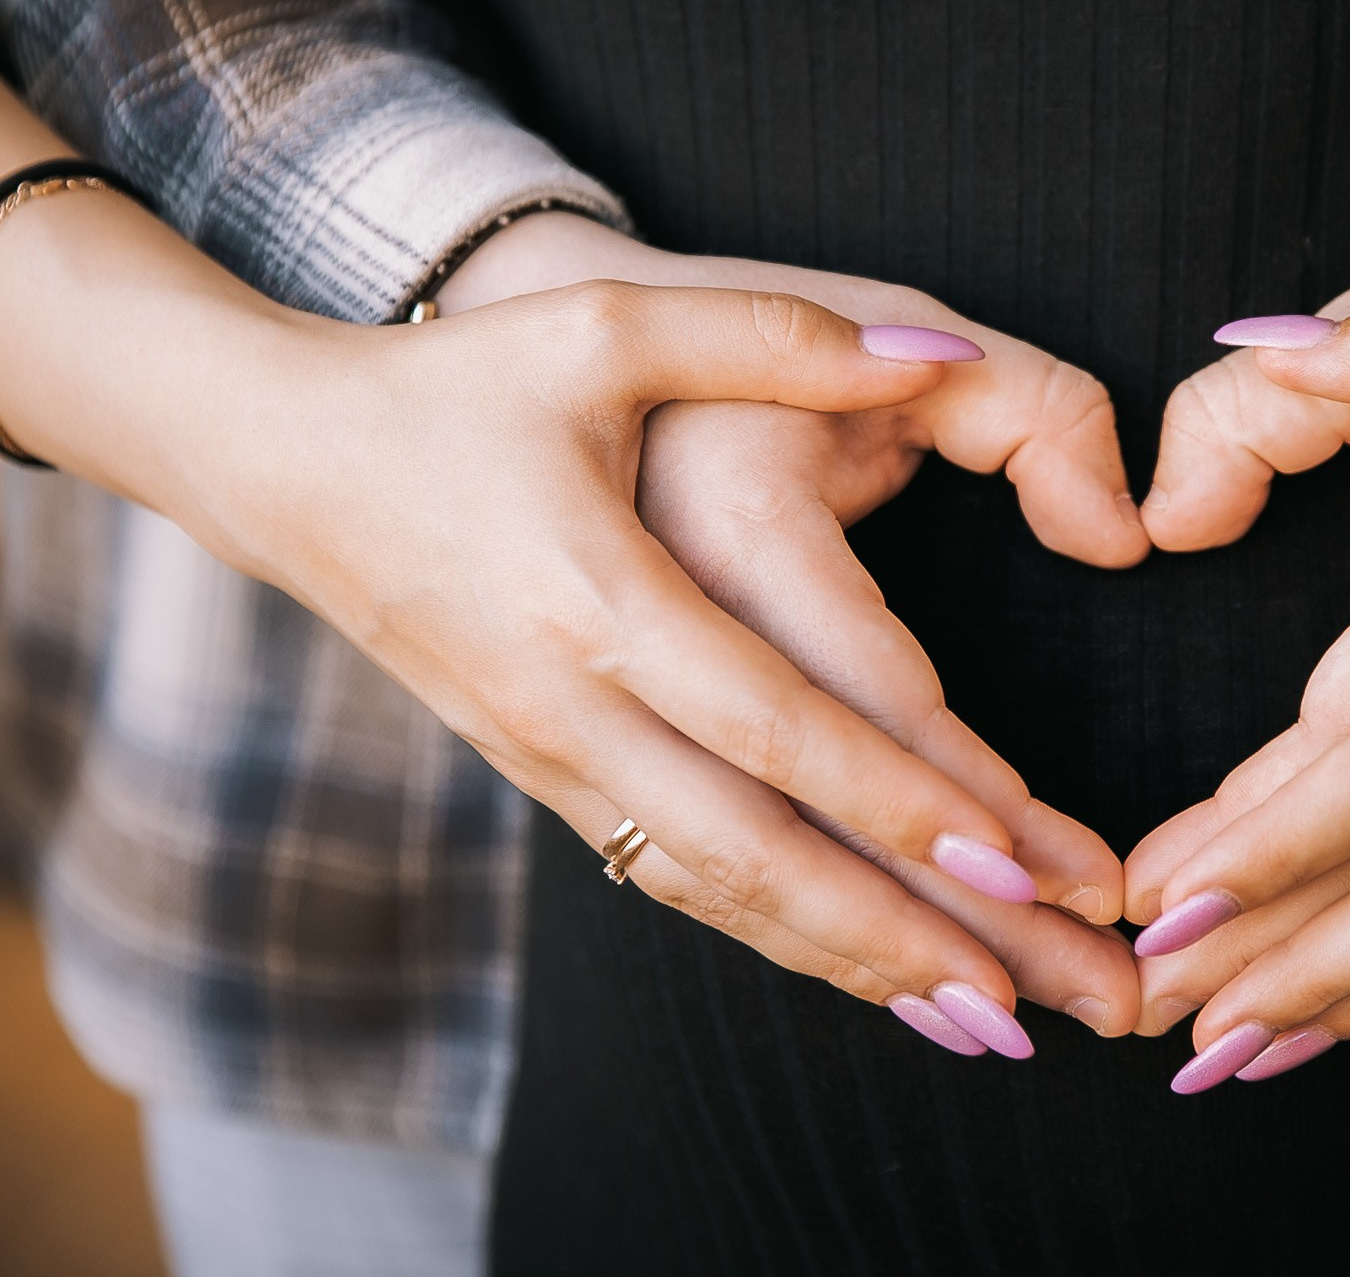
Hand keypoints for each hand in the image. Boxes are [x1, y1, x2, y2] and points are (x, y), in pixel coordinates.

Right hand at [440, 213, 1153, 1042]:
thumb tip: (937, 355)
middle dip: (924, 936)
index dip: (903, 800)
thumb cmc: (460, 383)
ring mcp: (552, 759)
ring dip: (864, 963)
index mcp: (601, 591)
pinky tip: (877, 972)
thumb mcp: (611, 326)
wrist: (287, 462)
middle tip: (1062, 1000)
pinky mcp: (545, 780)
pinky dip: (785, 937)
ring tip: (1000, 1023)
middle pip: (768, 853)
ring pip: (723, 893)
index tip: (1025, 868)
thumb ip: (780, 333)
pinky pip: (678, 881)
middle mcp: (575, 703)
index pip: (780, 724)